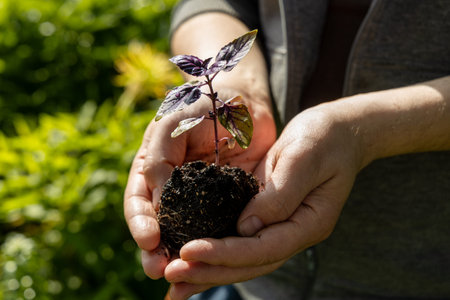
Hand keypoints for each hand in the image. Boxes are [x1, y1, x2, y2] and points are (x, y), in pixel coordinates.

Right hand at [124, 87, 275, 280]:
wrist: (240, 100)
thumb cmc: (200, 104)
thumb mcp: (172, 122)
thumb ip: (160, 156)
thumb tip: (156, 200)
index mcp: (152, 170)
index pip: (139, 202)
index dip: (141, 223)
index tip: (149, 240)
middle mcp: (172, 190)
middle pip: (159, 226)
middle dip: (155, 250)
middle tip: (159, 270)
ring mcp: (201, 199)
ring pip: (187, 233)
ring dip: (181, 254)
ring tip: (180, 274)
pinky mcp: (228, 202)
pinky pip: (219, 226)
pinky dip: (214, 245)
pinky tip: (216, 259)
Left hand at [163, 102, 363, 298]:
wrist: (338, 131)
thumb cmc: (325, 138)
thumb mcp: (305, 158)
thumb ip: (279, 195)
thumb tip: (245, 228)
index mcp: (309, 222)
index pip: (263, 248)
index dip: (225, 253)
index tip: (189, 251)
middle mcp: (292, 231)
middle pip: (249, 263)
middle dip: (209, 270)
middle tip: (172, 275)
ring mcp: (279, 225)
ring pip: (241, 256)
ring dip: (207, 268)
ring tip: (174, 278)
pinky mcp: (264, 212)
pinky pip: (238, 236)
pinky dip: (215, 248)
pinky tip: (191, 254)